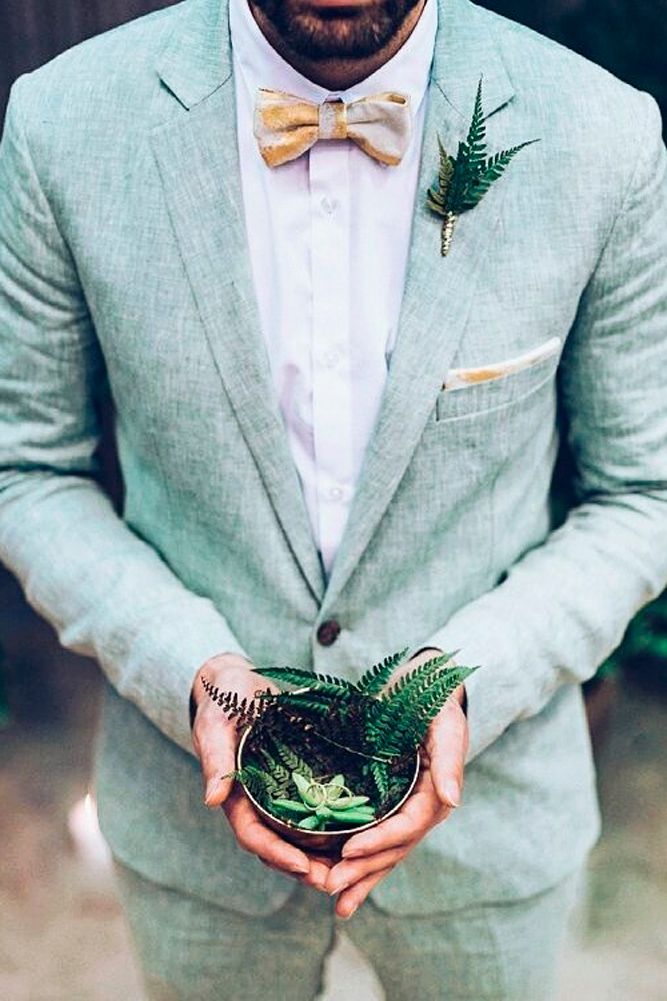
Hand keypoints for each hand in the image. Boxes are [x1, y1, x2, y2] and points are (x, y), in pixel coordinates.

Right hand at [190, 653, 331, 890]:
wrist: (236, 679)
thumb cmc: (223, 698)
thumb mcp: (216, 724)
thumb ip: (215, 759)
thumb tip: (212, 800)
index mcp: (234, 795)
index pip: (254, 836)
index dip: (277, 854)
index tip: (303, 867)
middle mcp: (256, 800)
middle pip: (278, 845)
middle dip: (304, 866)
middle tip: (334, 882)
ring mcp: (276, 792)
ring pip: (297, 833)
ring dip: (319, 855)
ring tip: (349, 871)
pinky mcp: (295, 777)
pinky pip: (312, 808)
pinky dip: (329, 826)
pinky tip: (355, 832)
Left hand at [324, 648, 467, 918]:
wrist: (430, 686)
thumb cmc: (436, 700)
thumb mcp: (445, 723)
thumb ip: (448, 760)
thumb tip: (452, 800)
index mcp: (436, 791)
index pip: (408, 825)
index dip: (380, 841)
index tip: (350, 850)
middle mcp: (423, 807)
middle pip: (394, 848)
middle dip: (363, 870)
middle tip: (330, 886)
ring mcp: (406, 809)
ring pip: (384, 851)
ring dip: (360, 877)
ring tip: (334, 900)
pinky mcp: (390, 805)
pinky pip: (376, 838)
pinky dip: (360, 863)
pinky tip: (341, 884)